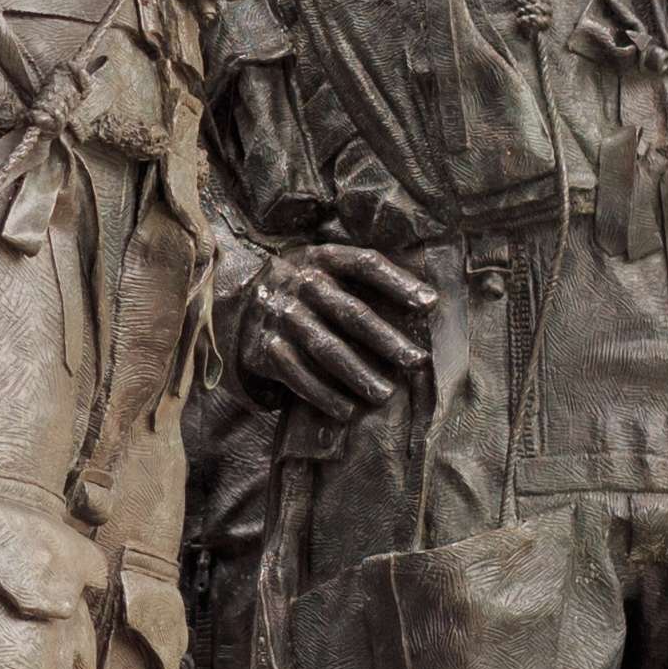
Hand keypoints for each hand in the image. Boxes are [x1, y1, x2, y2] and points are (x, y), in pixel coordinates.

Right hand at [230, 240, 436, 414]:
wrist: (237, 299)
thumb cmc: (303, 286)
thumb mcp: (324, 267)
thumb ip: (362, 280)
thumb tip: (426, 304)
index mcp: (320, 258)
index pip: (365, 264)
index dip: (399, 283)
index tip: (430, 304)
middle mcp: (299, 283)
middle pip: (350, 312)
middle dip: (387, 339)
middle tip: (416, 361)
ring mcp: (281, 316)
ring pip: (326, 348)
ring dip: (358, 374)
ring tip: (385, 395)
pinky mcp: (265, 347)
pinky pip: (298, 375)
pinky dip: (324, 395)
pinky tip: (348, 410)